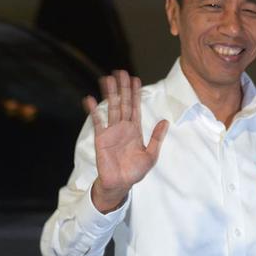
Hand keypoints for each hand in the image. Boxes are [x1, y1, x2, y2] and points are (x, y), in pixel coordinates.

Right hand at [87, 70, 169, 212]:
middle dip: (122, 88)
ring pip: (110, 108)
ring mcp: (111, 131)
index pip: (135, 107)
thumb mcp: (151, 155)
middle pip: (122, 103)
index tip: (135, 79)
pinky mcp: (101, 138)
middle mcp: (123, 127)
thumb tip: (165, 121)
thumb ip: (157, 138)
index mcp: (135, 130)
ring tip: (107, 79)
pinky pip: (97, 121)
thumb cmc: (135, 171)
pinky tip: (89, 98)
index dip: (135, 94)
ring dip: (109, 94)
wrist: (120, 183)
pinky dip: (93, 110)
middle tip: (121, 72)